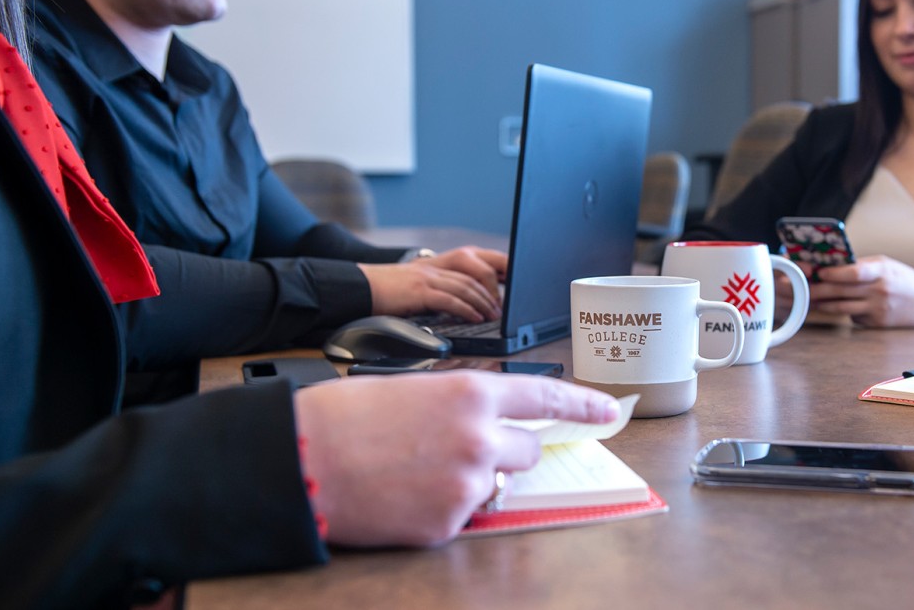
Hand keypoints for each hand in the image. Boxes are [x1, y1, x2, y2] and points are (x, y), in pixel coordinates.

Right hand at [294, 371, 619, 546]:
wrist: (303, 459)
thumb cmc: (347, 417)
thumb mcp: (414, 390)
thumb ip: (463, 405)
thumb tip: (486, 424)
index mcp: (472, 394)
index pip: (546, 399)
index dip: (582, 407)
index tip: (610, 413)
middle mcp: (479, 439)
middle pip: (527, 449)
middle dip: (504, 449)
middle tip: (457, 447)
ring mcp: (467, 485)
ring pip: (497, 484)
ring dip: (473, 478)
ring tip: (418, 469)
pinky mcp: (448, 524)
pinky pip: (464, 515)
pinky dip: (440, 507)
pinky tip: (404, 494)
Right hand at [362, 247, 505, 321]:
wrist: (361, 286)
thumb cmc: (392, 290)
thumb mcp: (423, 283)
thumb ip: (445, 287)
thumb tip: (470, 302)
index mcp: (441, 262)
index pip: (478, 260)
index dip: (499, 270)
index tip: (512, 284)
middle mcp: (437, 265)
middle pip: (478, 271)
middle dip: (496, 289)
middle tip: (505, 306)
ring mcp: (428, 276)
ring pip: (467, 285)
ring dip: (485, 302)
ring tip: (495, 315)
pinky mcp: (419, 290)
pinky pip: (450, 299)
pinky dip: (467, 309)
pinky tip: (476, 318)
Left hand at [806, 255, 913, 327]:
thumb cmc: (903, 279)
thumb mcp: (886, 265)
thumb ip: (861, 265)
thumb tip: (830, 266)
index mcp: (882, 271)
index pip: (854, 272)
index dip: (834, 273)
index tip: (818, 272)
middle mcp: (880, 291)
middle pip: (841, 292)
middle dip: (817, 290)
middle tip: (799, 287)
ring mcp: (878, 310)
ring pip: (841, 308)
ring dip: (822, 303)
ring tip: (808, 298)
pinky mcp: (877, 324)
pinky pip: (852, 317)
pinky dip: (842, 312)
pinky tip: (836, 306)